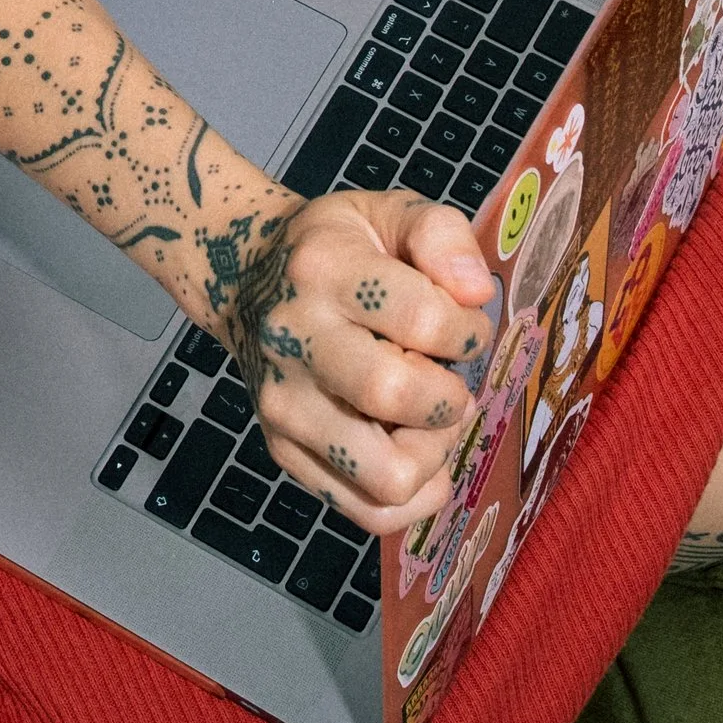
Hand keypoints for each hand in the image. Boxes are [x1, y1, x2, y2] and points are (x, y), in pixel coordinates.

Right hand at [218, 188, 497, 535]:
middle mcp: (293, 340)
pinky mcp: (283, 452)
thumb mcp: (386, 212)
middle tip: (443, 376)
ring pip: (385, 475)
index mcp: (323, 269)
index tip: (463, 327)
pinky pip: (367, 510)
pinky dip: (412, 498)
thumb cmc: (335, 248)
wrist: (245, 279)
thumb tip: (476, 293)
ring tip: (425, 421)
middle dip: (449, 395)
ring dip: (430, 454)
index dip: (468, 331)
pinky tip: (415, 454)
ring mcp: (283, 405)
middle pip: (398, 396)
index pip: (423, 319)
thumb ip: (441, 235)